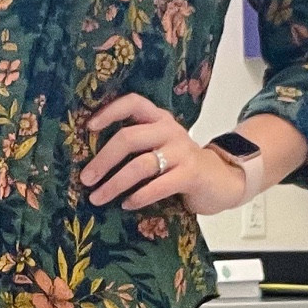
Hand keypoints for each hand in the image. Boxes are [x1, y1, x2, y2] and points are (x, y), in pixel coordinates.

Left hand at [82, 94, 246, 217]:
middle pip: (129, 138)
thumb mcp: (160, 146)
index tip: (89, 128)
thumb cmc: (180, 165)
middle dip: (103, 160)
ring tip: (98, 198)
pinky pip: (158, 186)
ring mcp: (182, 151)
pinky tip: (127, 204)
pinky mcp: (191, 174)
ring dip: (114, 184)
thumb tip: (93, 162)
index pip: (133, 103)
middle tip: (86, 179)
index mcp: (159, 118)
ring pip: (140, 166)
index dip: (109, 112)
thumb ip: (136, 146)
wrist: (221, 181)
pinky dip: (139, 197)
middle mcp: (170, 130)